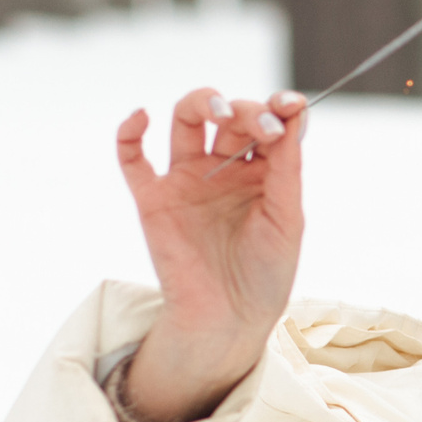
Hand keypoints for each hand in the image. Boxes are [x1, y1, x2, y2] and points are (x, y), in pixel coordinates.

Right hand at [113, 88, 308, 421]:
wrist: (231, 318)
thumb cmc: (267, 272)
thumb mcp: (288, 216)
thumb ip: (286, 165)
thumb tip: (292, 112)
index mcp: (261, 171)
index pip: (267, 123)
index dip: (278, 108)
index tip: (291, 104)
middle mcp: (223, 168)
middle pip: (229, 116)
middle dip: (246, 112)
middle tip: (264, 129)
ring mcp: (186, 180)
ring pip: (185, 121)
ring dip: (201, 104)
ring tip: (219, 112)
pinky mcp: (153, 198)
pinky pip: (132, 158)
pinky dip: (129, 132)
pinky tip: (142, 116)